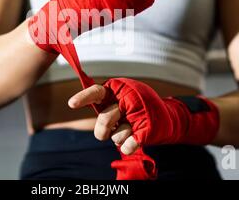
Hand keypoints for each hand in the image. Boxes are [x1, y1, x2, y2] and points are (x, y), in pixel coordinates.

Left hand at [69, 78, 219, 155]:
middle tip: (105, 133)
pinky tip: (133, 142)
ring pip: (116, 135)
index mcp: (117, 90)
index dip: (84, 97)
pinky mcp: (147, 128)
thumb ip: (103, 103)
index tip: (71, 104)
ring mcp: (139, 113)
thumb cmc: (136, 110)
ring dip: (120, 138)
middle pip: (104, 119)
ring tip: (129, 130)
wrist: (168, 118)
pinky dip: (128, 147)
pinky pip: (128, 145)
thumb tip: (76, 102)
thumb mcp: (119, 102)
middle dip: (102, 130)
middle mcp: (127, 98)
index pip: (96, 91)